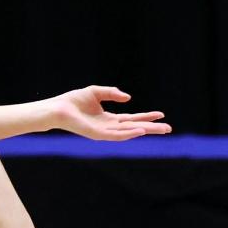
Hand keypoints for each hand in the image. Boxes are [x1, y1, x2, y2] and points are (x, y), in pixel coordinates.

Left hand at [50, 86, 172, 140]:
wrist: (58, 108)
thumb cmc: (73, 101)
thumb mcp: (96, 91)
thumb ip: (112, 93)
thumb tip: (128, 98)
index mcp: (109, 119)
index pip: (132, 118)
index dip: (146, 117)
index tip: (161, 114)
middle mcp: (109, 127)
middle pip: (135, 127)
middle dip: (151, 128)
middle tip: (169, 128)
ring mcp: (104, 132)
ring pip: (129, 133)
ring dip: (145, 131)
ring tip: (160, 129)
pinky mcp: (98, 135)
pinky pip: (116, 135)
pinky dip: (129, 134)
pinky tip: (140, 131)